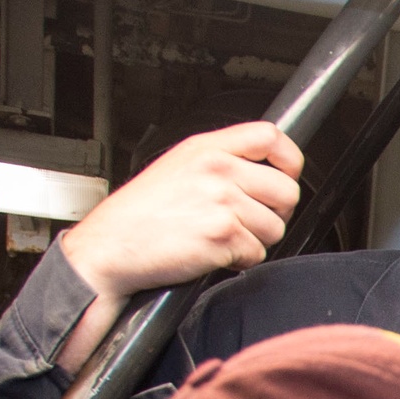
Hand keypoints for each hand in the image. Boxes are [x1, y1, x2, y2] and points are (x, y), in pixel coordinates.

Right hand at [59, 121, 303, 305]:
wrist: (109, 247)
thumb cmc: (140, 214)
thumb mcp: (178, 168)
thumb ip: (222, 162)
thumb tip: (268, 171)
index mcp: (206, 149)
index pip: (270, 137)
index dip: (290, 160)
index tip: (287, 175)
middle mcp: (217, 170)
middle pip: (287, 191)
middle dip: (274, 213)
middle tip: (247, 221)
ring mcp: (221, 201)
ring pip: (276, 228)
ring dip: (254, 240)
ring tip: (220, 237)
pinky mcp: (223, 234)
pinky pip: (257, 253)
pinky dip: (239, 261)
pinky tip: (211, 252)